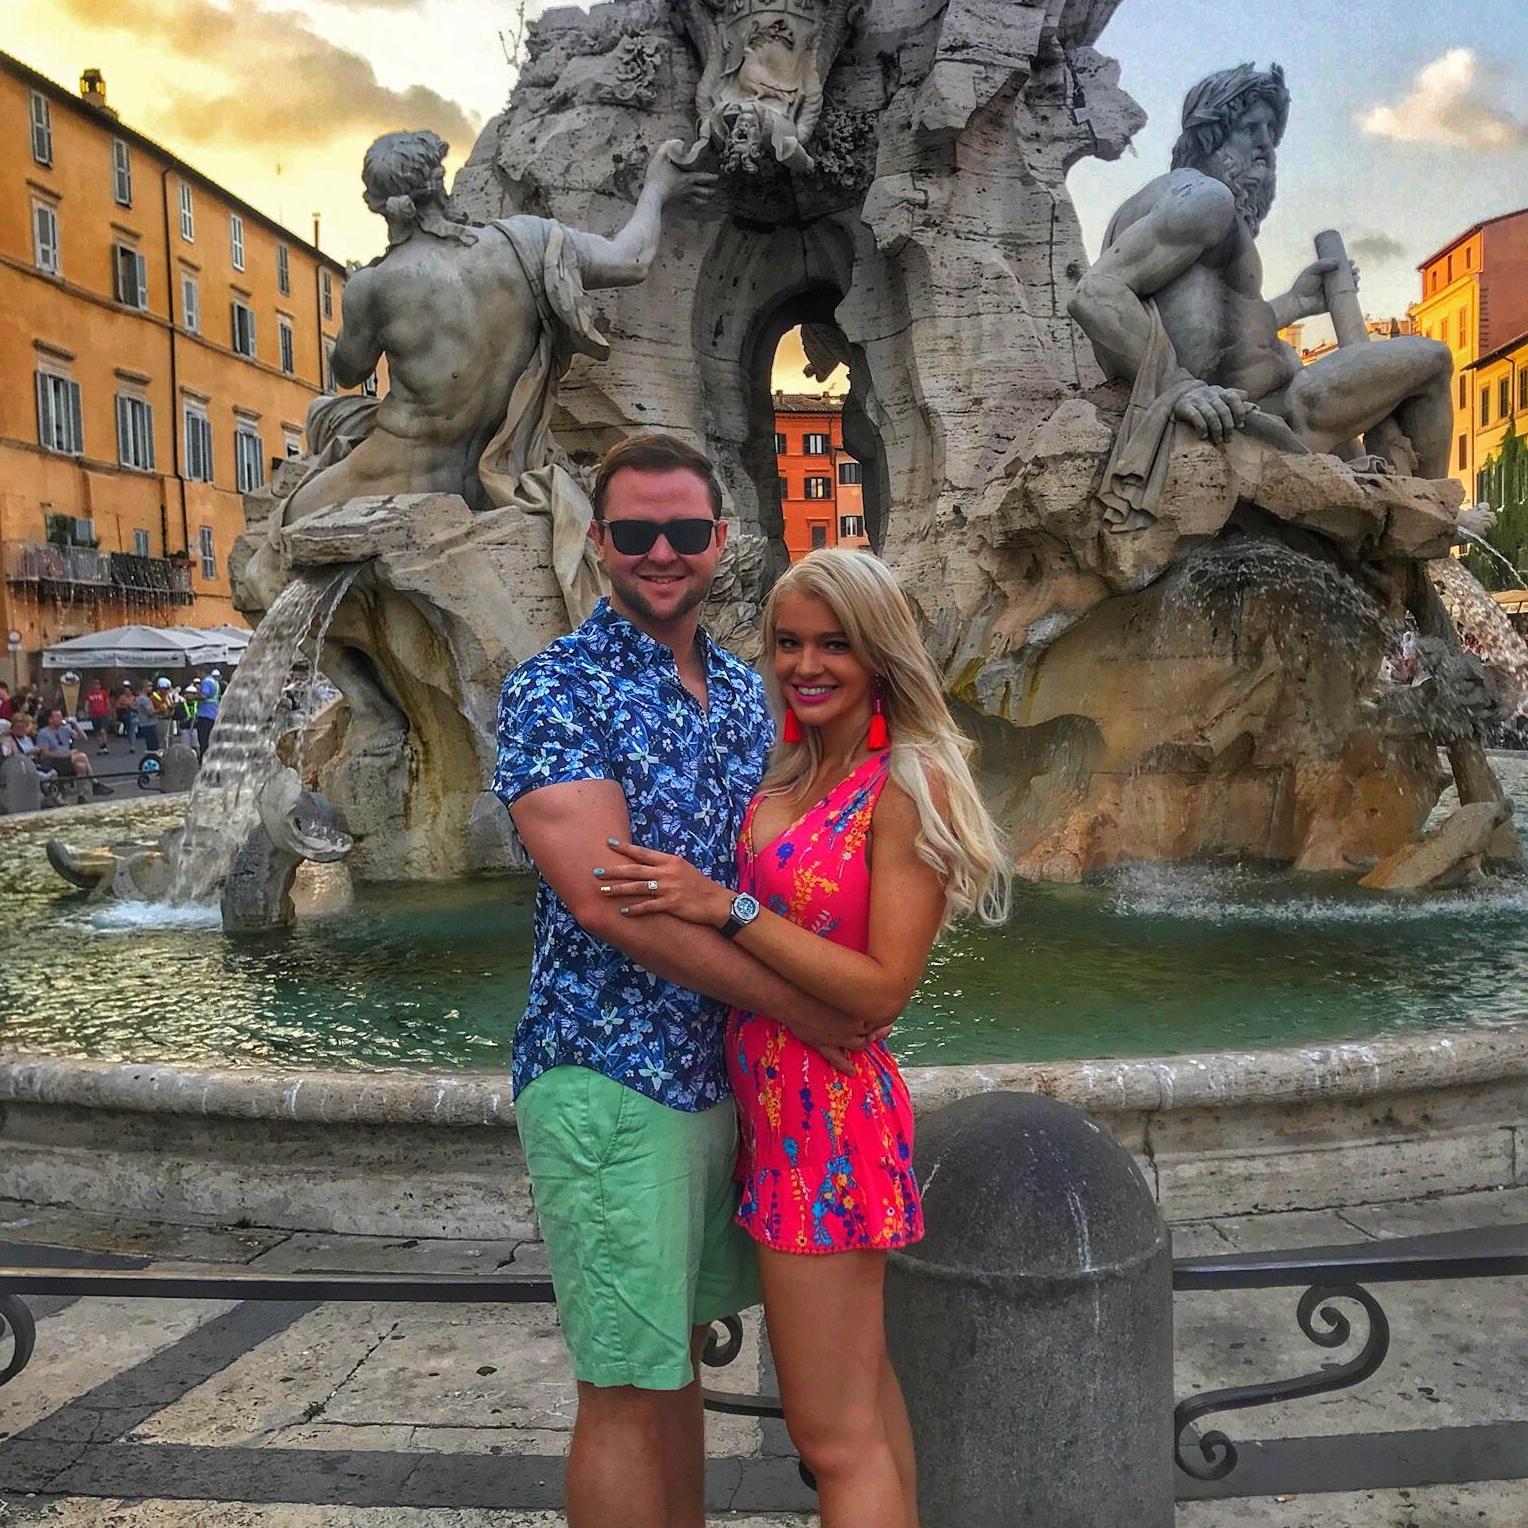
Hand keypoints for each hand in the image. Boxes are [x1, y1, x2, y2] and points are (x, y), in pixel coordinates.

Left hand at [594, 839, 733, 925]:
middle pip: (635, 870)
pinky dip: (635, 908)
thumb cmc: (698, 885)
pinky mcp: (671, 904)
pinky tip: (623, 910)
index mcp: (670, 860)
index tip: (609, 843)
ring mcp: (669, 888)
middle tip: (595, 871)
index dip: (625, 848)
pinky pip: (649, 906)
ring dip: (618, 889)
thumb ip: (664, 865)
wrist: (716, 902)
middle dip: (613, 871)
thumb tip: (646, 862)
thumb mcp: (682, 867)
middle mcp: (667, 872)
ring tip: (602, 891)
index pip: (643, 853)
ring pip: (638, 888)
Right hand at [645, 139, 718, 208]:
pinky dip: (693, 202)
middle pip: (702, 190)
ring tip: (708, 199)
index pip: (701, 177)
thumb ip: (667, 148)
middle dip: (709, 190)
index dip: (710, 177)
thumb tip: (674, 141)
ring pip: (696, 198)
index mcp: (686, 178)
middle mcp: (686, 187)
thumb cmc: (656, 177)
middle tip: (715, 190)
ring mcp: (682, 194)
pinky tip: (693, 202)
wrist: (652, 195)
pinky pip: (688, 201)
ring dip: (703, 198)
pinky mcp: (676, 199)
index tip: (717, 177)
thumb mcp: (660, 158)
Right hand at [1173, 383, 1252, 444]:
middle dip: (1228, 427)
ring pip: (1211, 415)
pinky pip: (1196, 418)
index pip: (1233, 397)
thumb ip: (1234, 399)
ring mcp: (1196, 400)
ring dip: (1216, 430)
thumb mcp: (1219, 396)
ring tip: (1218, 441)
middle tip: (1228, 439)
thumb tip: (1253, 405)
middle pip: (1223, 410)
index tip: (1240, 425)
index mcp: (1219, 391)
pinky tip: (1204, 437)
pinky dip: (1202, 429)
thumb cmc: (1204, 400)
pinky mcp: (1185, 407)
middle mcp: (1209, 394)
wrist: (1178, 395)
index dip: (1239, 412)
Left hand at [1287, 256, 1355, 319]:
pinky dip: (1352, 293)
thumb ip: (1323, 264)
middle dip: (1353, 272)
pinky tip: (1356, 289)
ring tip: (1356, 278)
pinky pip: (1346, 297)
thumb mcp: (1311, 270)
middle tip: (1354, 271)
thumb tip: (1338, 261)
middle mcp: (1331, 282)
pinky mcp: (1334, 301)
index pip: (1340, 267)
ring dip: (1355, 281)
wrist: (1298, 302)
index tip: (1351, 262)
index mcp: (1326, 274)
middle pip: (1346, 275)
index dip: (1347, 264)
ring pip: (1348, 285)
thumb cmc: (1302, 286)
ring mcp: (1333, 292)